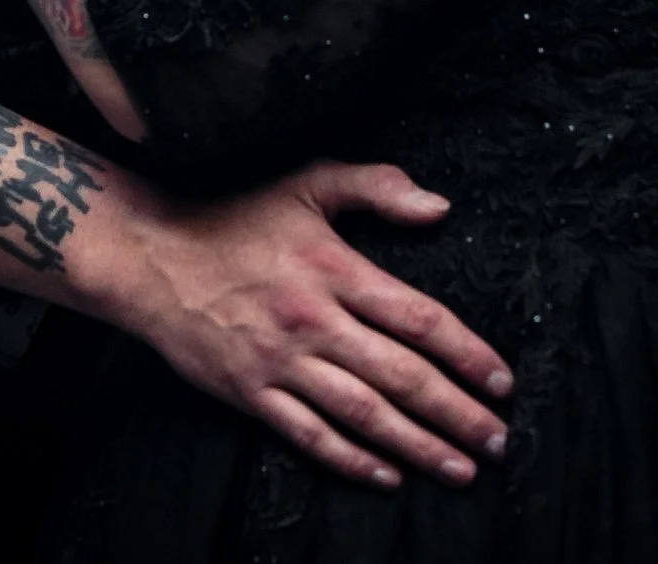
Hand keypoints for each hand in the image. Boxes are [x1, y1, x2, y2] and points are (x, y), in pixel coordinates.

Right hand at [93, 162, 515, 492]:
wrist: (155, 256)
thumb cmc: (236, 214)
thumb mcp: (306, 181)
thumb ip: (375, 186)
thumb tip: (439, 207)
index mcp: (334, 268)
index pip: (417, 318)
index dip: (466, 353)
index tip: (502, 381)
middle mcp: (315, 321)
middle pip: (401, 377)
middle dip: (457, 414)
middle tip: (499, 443)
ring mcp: (282, 362)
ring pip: (364, 415)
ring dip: (418, 446)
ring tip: (461, 469)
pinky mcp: (252, 394)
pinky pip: (310, 436)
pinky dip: (352, 461)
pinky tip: (388, 476)